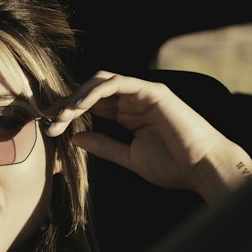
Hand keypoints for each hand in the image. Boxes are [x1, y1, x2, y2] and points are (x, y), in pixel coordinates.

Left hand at [41, 72, 251, 204]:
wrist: (202, 168)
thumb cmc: (173, 166)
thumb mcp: (129, 157)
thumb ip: (104, 145)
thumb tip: (75, 138)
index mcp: (129, 115)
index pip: (92, 105)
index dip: (69, 114)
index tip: (49, 128)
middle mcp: (134, 100)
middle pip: (91, 91)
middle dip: (67, 104)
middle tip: (48, 120)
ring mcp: (143, 93)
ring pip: (100, 82)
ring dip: (77, 97)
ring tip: (60, 115)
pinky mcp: (152, 91)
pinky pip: (117, 83)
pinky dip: (95, 91)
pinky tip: (79, 107)